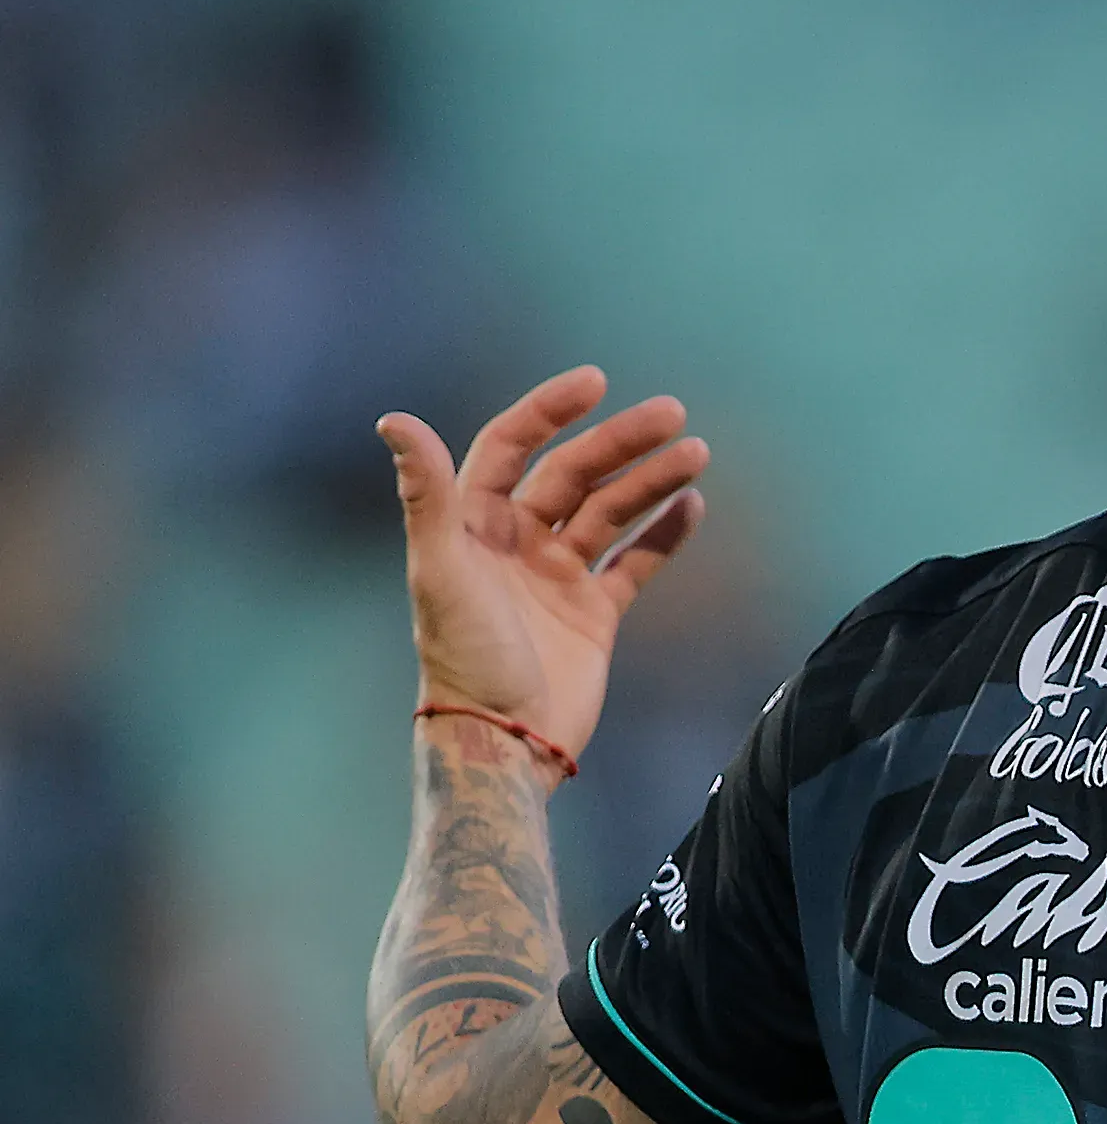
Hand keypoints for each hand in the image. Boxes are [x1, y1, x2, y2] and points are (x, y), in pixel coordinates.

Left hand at [380, 366, 708, 766]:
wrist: (504, 739)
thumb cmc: (464, 656)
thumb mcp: (442, 570)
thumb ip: (425, 495)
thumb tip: (392, 418)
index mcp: (474, 525)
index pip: (512, 447)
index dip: (549, 411)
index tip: (595, 383)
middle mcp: (516, 543)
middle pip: (575, 474)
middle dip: (623, 442)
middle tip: (673, 415)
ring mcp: (558, 578)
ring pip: (611, 512)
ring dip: (652, 481)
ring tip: (696, 455)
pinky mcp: (594, 614)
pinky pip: (635, 562)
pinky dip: (664, 535)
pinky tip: (693, 507)